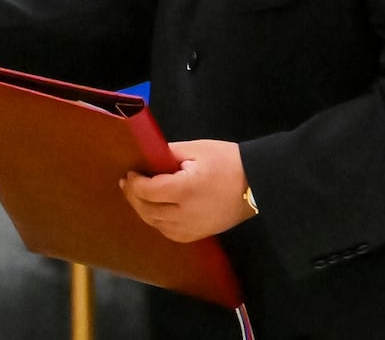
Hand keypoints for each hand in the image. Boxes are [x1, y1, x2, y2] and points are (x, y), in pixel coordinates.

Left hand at [120, 139, 254, 242]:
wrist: (257, 184)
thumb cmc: (227, 161)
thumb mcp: (197, 149)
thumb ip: (169, 153)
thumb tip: (148, 157)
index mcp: (185, 190)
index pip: (149, 191)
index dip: (135, 183)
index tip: (129, 173)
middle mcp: (185, 214)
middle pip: (148, 210)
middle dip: (134, 197)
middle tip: (127, 183)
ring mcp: (192, 228)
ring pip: (156, 224)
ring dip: (143, 210)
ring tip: (136, 196)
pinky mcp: (199, 235)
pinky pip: (170, 233)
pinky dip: (157, 223)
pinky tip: (154, 211)